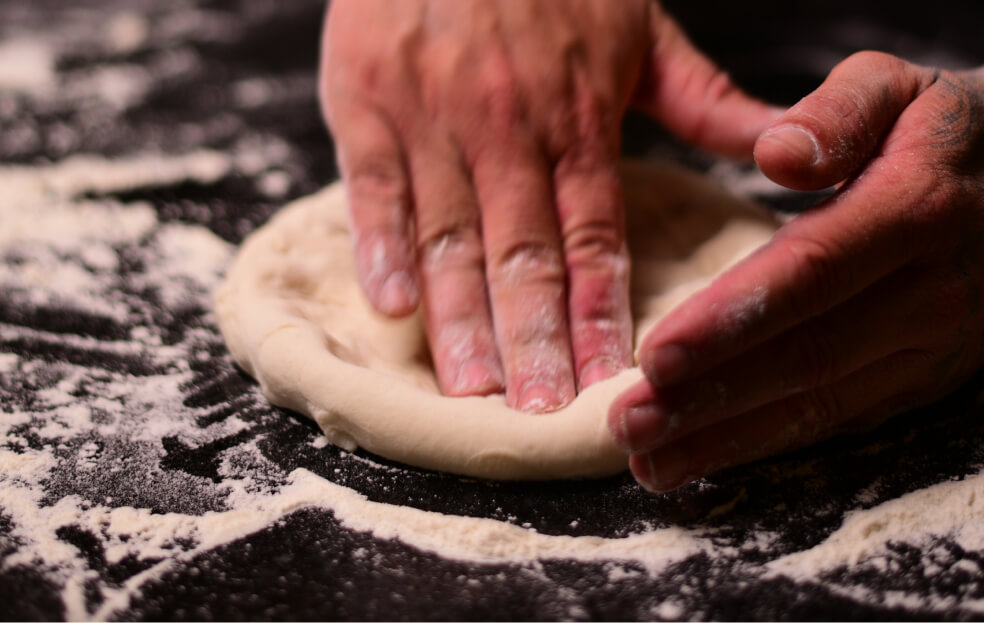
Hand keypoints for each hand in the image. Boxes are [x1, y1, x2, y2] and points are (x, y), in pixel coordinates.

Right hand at [319, 0, 777, 409]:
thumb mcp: (644, 31)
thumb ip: (707, 101)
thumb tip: (779, 152)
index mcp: (579, 115)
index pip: (596, 235)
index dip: (602, 312)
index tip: (607, 376)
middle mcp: (506, 126)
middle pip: (523, 252)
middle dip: (533, 338)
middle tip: (536, 411)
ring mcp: (431, 116)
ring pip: (450, 235)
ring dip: (461, 319)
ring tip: (472, 387)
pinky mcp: (365, 103)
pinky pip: (373, 189)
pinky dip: (382, 249)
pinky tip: (394, 308)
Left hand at [609, 51, 983, 489]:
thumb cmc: (935, 131)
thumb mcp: (898, 88)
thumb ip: (839, 111)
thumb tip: (777, 152)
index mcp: (914, 208)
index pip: (810, 273)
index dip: (731, 320)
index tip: (656, 355)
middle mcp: (930, 290)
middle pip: (807, 355)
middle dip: (711, 399)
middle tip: (628, 424)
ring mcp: (932, 345)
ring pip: (819, 403)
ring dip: (727, 440)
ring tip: (649, 462)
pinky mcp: (922, 378)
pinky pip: (840, 419)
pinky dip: (768, 444)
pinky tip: (705, 458)